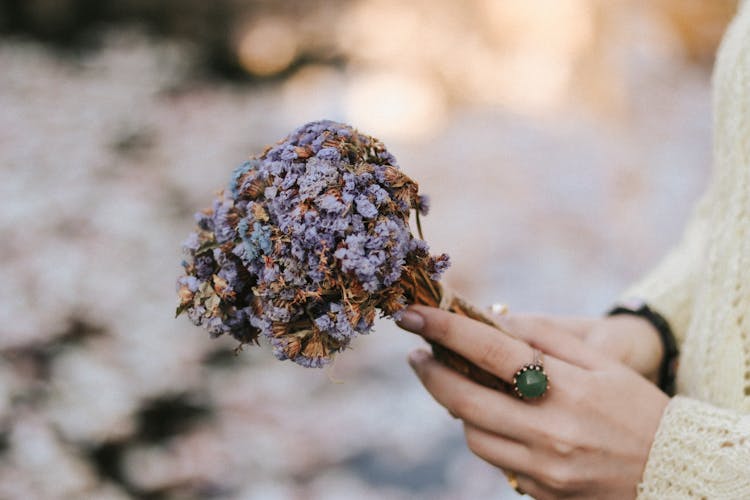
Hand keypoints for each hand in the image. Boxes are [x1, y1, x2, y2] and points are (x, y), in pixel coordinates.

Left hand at [398, 305, 669, 499]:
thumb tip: (493, 319)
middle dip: (431, 373)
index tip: (411, 315)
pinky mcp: (541, 493)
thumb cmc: (638, 408)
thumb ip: (546, 337)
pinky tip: (497, 419)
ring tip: (464, 386)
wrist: (675, 474)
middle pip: (464, 400)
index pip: (489, 352)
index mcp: (566, 389)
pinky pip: (496, 461)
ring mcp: (544, 468)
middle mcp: (549, 431)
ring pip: (473, 435)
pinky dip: (487, 435)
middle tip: (418, 355)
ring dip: (458, 407)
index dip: (444, 329)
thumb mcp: (603, 362)